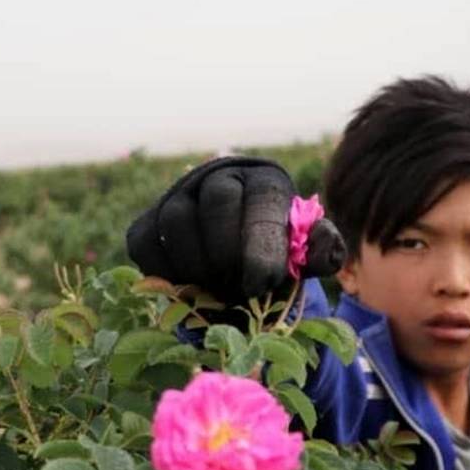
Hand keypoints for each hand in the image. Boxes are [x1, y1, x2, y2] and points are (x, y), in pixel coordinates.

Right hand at [125, 158, 344, 302]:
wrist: (238, 256)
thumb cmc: (275, 254)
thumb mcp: (303, 255)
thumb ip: (319, 252)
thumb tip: (324, 246)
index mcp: (264, 181)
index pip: (262, 199)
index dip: (261, 243)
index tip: (263, 281)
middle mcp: (218, 177)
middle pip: (216, 202)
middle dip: (228, 253)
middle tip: (239, 289)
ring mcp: (178, 197)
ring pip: (176, 222)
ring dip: (197, 266)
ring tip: (217, 291)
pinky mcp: (148, 222)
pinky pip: (146, 244)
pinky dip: (165, 272)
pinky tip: (189, 290)